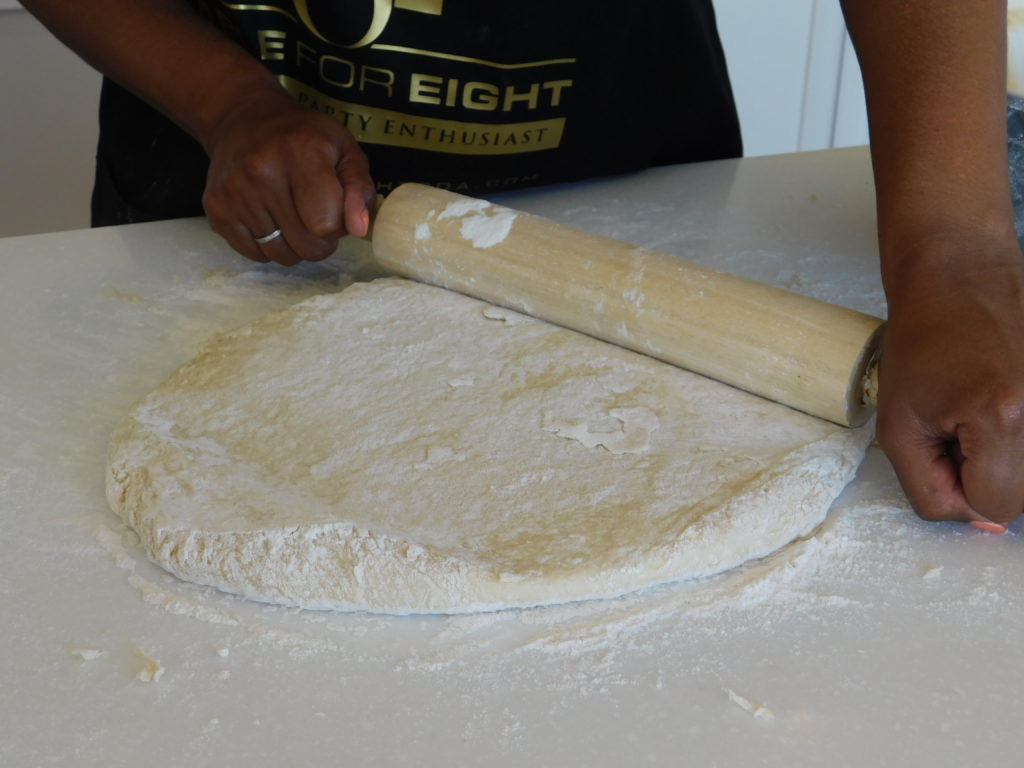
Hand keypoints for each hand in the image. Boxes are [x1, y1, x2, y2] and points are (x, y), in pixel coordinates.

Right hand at [201, 87, 374, 264]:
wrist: (243, 118)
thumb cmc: (303, 136)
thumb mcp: (344, 149)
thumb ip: (359, 190)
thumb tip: (359, 229)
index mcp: (300, 152)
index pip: (326, 224)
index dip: (338, 224)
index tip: (333, 206)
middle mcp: (262, 171)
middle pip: (306, 246)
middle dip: (319, 240)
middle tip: (315, 215)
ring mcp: (235, 192)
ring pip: (281, 255)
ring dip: (294, 245)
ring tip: (292, 214)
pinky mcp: (216, 209)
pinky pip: (255, 254)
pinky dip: (268, 245)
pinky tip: (269, 217)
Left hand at [876, 241, 1023, 527]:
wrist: (960, 277)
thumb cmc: (920, 343)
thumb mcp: (898, 426)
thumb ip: (929, 486)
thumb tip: (981, 524)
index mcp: (1001, 417)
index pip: (993, 505)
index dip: (959, 488)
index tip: (942, 446)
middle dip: (986, 476)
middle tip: (960, 426)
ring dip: (1006, 458)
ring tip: (982, 411)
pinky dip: (1019, 438)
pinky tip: (1001, 401)